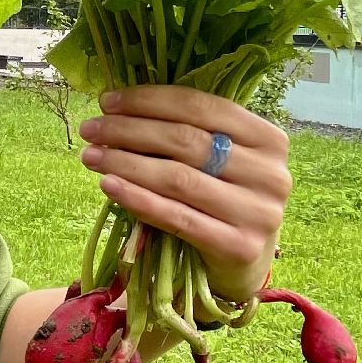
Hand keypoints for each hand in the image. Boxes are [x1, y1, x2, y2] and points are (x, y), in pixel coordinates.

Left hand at [76, 85, 290, 302]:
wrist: (245, 262)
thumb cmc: (221, 198)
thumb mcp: (218, 159)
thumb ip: (187, 131)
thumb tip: (118, 106)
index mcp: (270, 139)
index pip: (202, 107)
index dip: (149, 101)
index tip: (107, 100)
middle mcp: (271, 174)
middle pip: (186, 141)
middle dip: (129, 130)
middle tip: (90, 128)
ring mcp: (258, 212)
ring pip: (177, 178)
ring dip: (125, 163)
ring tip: (90, 155)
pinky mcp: (239, 246)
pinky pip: (176, 217)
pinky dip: (137, 198)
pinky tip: (108, 185)